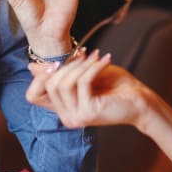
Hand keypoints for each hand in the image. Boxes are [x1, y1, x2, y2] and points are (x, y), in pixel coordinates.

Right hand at [25, 50, 151, 128]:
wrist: (140, 100)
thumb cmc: (114, 86)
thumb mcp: (83, 75)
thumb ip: (60, 72)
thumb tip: (31, 66)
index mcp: (62, 109)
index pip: (32, 96)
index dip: (39, 77)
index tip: (57, 62)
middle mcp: (66, 117)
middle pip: (49, 85)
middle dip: (66, 64)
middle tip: (84, 54)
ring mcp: (76, 117)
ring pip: (63, 83)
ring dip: (80, 65)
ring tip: (96, 56)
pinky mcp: (89, 112)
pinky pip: (82, 82)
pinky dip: (93, 67)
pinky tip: (105, 60)